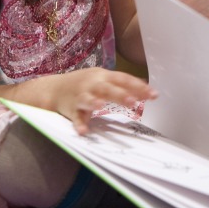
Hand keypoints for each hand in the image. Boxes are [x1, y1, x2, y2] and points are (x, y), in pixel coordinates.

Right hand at [31, 68, 157, 133]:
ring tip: (101, 106)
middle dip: (119, 94)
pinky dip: (78, 124)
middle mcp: (92, 84)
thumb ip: (122, 84)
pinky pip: (75, 117)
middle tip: (134, 101)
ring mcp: (80, 96)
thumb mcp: (103, 79)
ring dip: (95, 102)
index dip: (138, 86)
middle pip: (107, 88)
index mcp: (103, 76)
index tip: (154, 95)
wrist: (54, 89)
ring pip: (88, 99)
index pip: (123, 79)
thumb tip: (145, 88)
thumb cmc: (85, 84)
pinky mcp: (71, 109)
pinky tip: (83, 131)